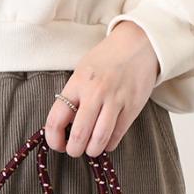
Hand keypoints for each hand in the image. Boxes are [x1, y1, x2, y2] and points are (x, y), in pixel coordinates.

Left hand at [45, 21, 159, 157]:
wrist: (139, 43)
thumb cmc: (106, 60)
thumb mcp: (81, 72)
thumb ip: (72, 98)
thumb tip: (61, 128)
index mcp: (77, 83)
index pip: (56, 119)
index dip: (54, 140)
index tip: (58, 144)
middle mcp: (95, 92)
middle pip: (79, 135)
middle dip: (74, 150)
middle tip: (75, 150)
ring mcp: (115, 100)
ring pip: (99, 139)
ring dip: (92, 150)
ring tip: (91, 148)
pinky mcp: (132, 107)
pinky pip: (117, 136)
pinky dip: (109, 144)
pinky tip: (106, 140)